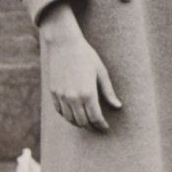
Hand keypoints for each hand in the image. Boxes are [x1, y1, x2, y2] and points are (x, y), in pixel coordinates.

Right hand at [39, 2, 121, 130]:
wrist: (64, 44)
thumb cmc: (86, 56)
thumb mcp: (101, 72)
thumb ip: (108, 92)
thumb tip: (118, 106)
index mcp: (88, 93)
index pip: (95, 117)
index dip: (101, 125)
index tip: (105, 127)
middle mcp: (73, 97)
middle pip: (82, 122)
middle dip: (91, 126)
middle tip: (97, 126)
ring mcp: (62, 96)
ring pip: (70, 119)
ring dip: (79, 123)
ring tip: (86, 121)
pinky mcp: (53, 92)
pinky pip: (60, 111)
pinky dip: (67, 116)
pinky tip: (74, 113)